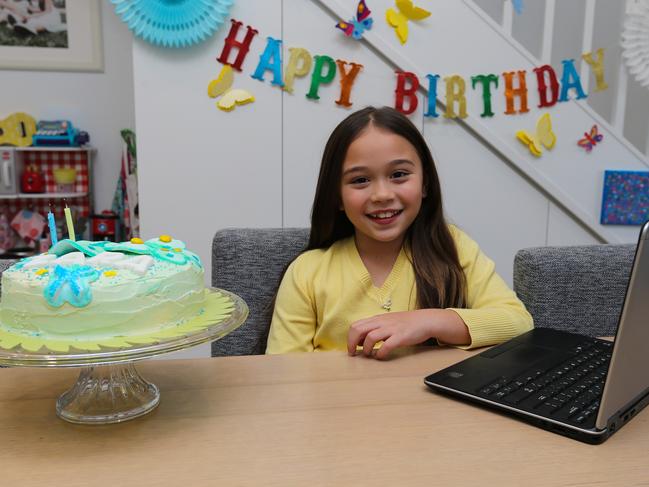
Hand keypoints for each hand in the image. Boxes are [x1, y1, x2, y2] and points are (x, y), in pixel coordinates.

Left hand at [347, 309, 468, 359]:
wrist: (425, 320)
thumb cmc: (405, 323)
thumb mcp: (387, 322)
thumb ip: (374, 328)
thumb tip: (361, 340)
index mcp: (377, 319)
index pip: (356, 325)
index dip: (350, 338)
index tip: (351, 348)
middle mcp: (382, 322)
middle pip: (358, 330)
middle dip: (352, 343)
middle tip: (354, 353)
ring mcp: (391, 329)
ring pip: (370, 337)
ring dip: (366, 349)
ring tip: (369, 354)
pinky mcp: (400, 337)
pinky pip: (386, 346)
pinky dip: (380, 353)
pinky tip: (381, 356)